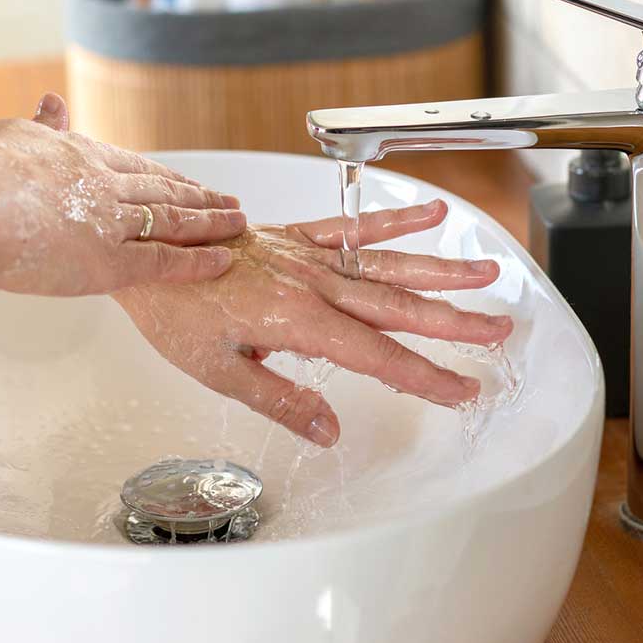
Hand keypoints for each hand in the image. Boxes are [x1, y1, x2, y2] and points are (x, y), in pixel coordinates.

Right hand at [0, 93, 246, 295]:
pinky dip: (199, 261)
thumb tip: (52, 103)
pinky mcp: (109, 261)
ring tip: (240, 224)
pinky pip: (165, 262)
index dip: (165, 176)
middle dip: (200, 197)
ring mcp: (110, 223)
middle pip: (164, 192)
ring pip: (175, 222)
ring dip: (211, 223)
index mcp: (78, 156)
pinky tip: (224, 259)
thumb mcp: (9, 135)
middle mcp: (104, 185)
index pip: (134, 167)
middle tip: (231, 202)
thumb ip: (37, 127)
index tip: (187, 181)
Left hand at [113, 201, 513, 446]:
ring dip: (440, 271)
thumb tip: (329, 430)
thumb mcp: (216, 370)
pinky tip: (430, 212)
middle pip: (397, 307)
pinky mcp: (294, 238)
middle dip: (453, 322)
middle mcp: (311, 285)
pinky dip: (391, 221)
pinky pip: (351, 230)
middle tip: (499, 330)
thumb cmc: (172, 309)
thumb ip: (280, 399)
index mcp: (297, 320)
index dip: (423, 376)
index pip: (376, 356)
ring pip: (386, 266)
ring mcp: (306, 258)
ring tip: (486, 273)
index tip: (461, 391)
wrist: (142, 247)